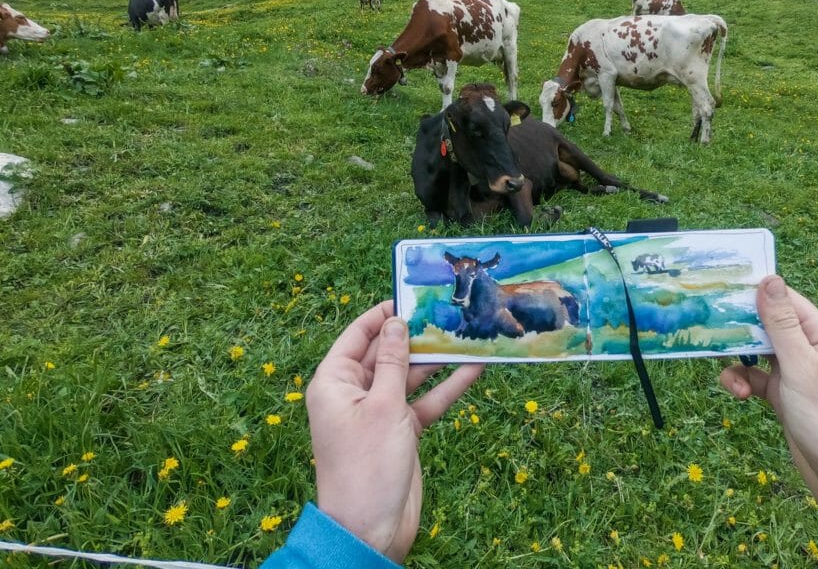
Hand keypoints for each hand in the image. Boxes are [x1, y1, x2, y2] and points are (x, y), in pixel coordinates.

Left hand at [306, 301, 483, 561]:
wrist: (371, 529)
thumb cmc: (366, 465)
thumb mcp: (383, 406)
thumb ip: (394, 362)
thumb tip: (397, 322)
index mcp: (334, 382)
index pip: (357, 336)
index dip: (382, 315)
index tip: (411, 295)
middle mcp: (354, 393)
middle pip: (386, 353)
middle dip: (415, 335)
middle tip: (447, 311)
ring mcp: (379, 412)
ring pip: (410, 375)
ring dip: (436, 359)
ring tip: (466, 332)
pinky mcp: (401, 430)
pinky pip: (425, 401)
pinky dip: (446, 387)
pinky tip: (474, 369)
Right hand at [719, 276, 817, 548]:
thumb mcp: (804, 370)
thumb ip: (782, 326)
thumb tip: (769, 279)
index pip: (785, 300)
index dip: (753, 292)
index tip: (718, 286)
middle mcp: (811, 351)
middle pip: (767, 325)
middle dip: (738, 328)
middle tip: (704, 327)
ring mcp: (798, 377)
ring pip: (757, 354)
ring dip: (737, 361)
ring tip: (729, 379)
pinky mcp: (787, 401)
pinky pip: (757, 380)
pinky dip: (743, 384)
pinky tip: (739, 396)